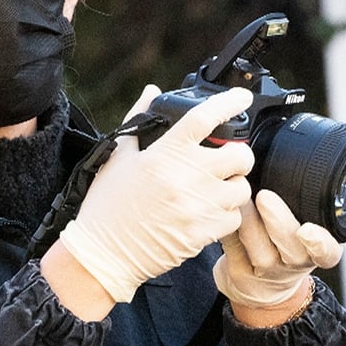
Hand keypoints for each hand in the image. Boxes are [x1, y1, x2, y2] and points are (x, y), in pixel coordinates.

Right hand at [56, 85, 255, 303]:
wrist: (102, 254)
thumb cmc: (107, 206)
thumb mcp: (117, 157)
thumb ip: (138, 119)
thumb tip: (151, 92)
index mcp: (165, 154)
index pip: (205, 118)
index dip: (230, 102)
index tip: (242, 97)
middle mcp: (186, 177)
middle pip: (240, 155)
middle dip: (239, 155)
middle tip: (229, 160)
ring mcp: (197, 206)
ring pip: (242, 188)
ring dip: (235, 185)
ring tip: (219, 188)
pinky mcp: (202, 233)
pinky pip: (235, 218)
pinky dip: (229, 214)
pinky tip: (211, 211)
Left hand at [214, 189, 342, 309]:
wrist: (261, 287)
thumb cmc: (282, 246)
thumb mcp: (302, 230)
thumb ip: (300, 203)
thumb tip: (286, 157)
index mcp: (317, 251)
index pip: (328, 252)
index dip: (321, 244)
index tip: (308, 231)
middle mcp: (295, 265)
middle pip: (292, 248)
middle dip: (278, 221)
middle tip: (265, 197)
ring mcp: (267, 274)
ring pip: (259, 249)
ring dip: (248, 220)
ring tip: (239, 198)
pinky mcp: (240, 275)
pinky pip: (233, 248)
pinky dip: (227, 227)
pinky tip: (221, 210)